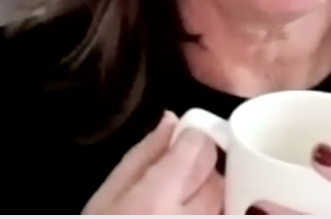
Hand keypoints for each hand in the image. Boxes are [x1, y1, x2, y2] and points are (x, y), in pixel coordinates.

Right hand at [82, 110, 222, 214]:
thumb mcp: (107, 195)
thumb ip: (142, 155)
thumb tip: (171, 120)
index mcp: (156, 197)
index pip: (198, 147)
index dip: (192, 137)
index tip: (181, 141)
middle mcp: (189, 216)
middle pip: (216, 172)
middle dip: (201, 165)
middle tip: (178, 173)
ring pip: (223, 197)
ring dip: (208, 189)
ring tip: (181, 197)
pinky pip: (222, 213)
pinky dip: (212, 208)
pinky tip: (187, 209)